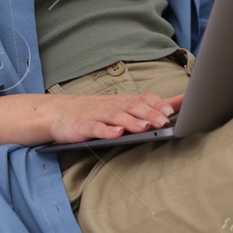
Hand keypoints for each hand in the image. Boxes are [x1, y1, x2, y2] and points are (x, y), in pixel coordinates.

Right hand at [44, 91, 183, 144]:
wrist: (57, 112)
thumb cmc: (94, 111)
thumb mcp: (120, 107)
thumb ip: (146, 108)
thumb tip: (175, 108)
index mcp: (123, 101)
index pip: (144, 98)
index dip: (159, 103)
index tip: (175, 109)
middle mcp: (113, 106)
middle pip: (134, 107)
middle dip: (150, 113)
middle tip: (165, 121)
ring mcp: (98, 115)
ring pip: (118, 117)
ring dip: (132, 122)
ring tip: (145, 127)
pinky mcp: (84, 126)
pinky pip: (97, 128)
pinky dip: (107, 131)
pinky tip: (116, 134)